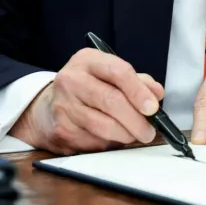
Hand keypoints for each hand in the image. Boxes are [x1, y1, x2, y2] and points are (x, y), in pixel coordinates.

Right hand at [9, 49, 164, 154]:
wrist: (49, 106)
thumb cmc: (86, 88)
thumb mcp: (109, 74)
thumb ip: (136, 81)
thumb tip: (156, 94)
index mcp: (88, 60)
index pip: (118, 72)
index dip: (139, 92)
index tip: (153, 108)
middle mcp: (71, 79)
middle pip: (111, 101)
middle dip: (136, 120)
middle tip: (149, 131)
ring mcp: (63, 105)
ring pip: (103, 126)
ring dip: (125, 135)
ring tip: (134, 135)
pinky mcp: (61, 130)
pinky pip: (93, 142)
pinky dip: (108, 144)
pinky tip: (111, 138)